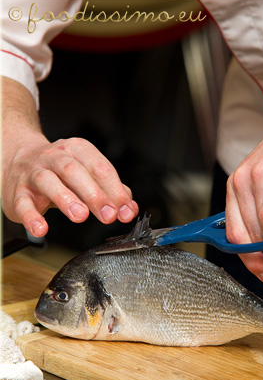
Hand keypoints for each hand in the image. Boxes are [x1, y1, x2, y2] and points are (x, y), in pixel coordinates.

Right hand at [1, 131, 138, 236]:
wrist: (17, 160)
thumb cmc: (59, 171)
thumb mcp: (86, 174)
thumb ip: (110, 191)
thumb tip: (129, 209)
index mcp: (77, 150)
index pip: (99, 168)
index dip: (115, 190)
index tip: (124, 211)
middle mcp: (55, 157)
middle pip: (76, 172)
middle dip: (95, 194)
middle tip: (108, 215)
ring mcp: (34, 173)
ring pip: (49, 181)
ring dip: (66, 199)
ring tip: (80, 215)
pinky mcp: (18, 192)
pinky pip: (23, 203)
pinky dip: (31, 217)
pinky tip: (41, 229)